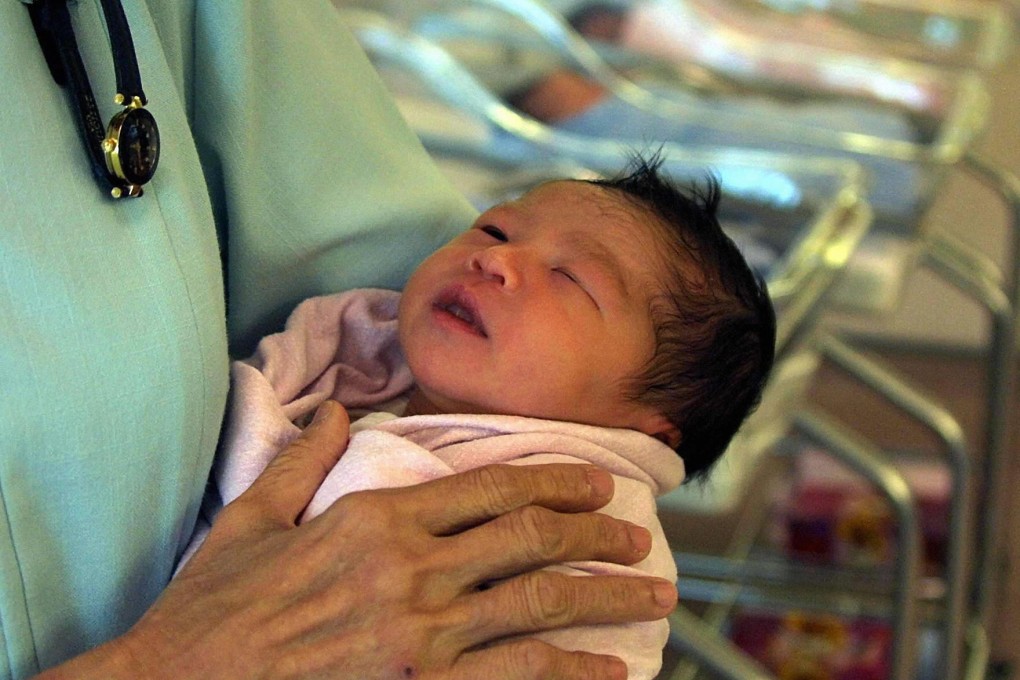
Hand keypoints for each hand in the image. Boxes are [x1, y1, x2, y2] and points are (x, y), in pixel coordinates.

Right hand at [42, 400, 675, 678]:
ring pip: (538, 604)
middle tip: (640, 536)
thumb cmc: (211, 611)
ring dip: (605, 596)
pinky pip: (516, 677)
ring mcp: (420, 637)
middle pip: (529, 538)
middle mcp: (410, 572)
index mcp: (375, 520)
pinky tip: (609, 671)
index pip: (490, 487)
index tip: (599, 480)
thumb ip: (302, 462)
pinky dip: (570, 672)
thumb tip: (338, 414)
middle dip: (596, 534)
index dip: (556, 479)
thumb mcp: (250, 520)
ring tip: (651, 593)